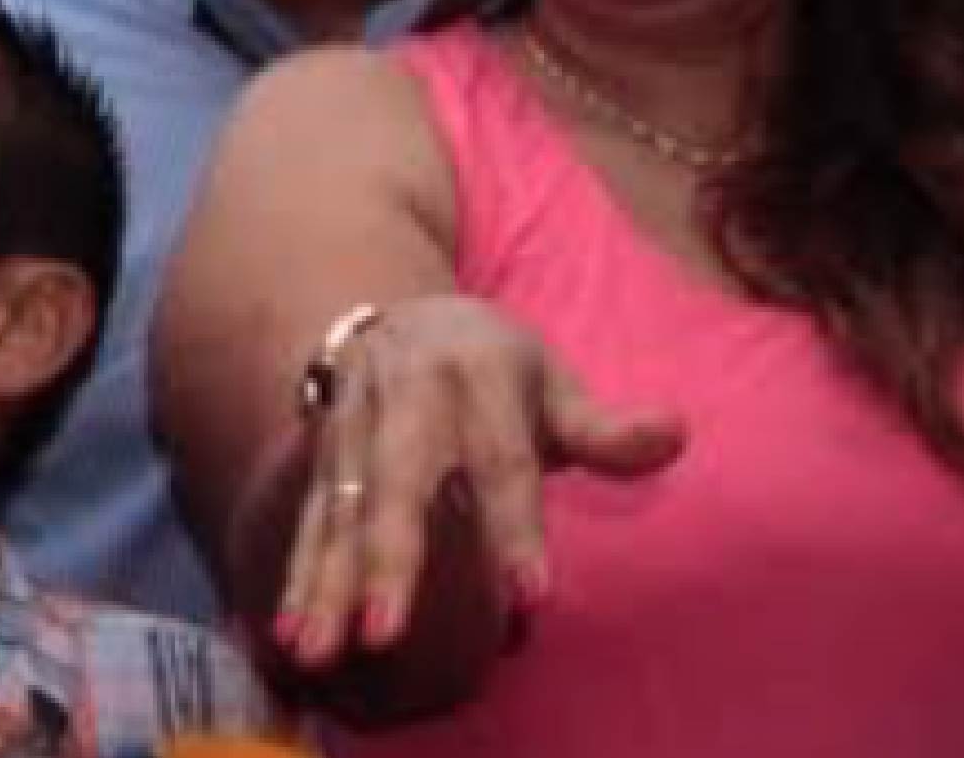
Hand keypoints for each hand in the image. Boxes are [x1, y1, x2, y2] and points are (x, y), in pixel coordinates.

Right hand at [273, 296, 685, 672]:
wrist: (402, 315)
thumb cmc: (497, 370)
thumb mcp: (553, 384)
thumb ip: (606, 426)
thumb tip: (675, 432)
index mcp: (478, 374)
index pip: (502, 461)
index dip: (516, 528)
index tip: (532, 599)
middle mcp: (407, 394)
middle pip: (399, 483)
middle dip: (390, 559)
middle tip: (387, 633)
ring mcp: (355, 422)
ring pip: (341, 508)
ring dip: (327, 580)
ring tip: (319, 648)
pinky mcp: (323, 452)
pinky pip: (309, 518)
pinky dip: (296, 574)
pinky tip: (288, 632)